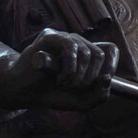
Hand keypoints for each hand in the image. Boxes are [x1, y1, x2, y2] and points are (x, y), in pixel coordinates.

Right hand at [0, 28, 117, 110]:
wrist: (26, 92)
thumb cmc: (53, 93)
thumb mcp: (82, 101)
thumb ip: (99, 95)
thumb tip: (106, 79)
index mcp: (87, 53)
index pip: (110, 50)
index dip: (111, 65)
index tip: (101, 82)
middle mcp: (77, 43)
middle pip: (99, 55)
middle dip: (90, 78)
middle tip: (73, 88)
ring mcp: (63, 38)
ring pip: (87, 53)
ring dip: (77, 76)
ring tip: (63, 84)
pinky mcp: (49, 36)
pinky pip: (70, 47)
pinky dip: (69, 67)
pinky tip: (59, 77)